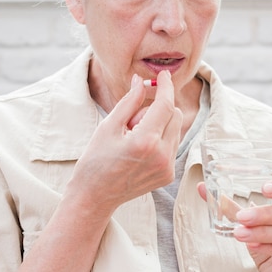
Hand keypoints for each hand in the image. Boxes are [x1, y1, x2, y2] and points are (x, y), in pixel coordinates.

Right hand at [66, 70, 182, 217]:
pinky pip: (173, 144)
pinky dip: (161, 138)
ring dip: (160, 123)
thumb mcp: (108, 126)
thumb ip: (129, 101)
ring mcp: (167, 167)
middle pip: (175, 114)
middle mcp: (161, 155)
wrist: (95, 196)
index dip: (166, 87)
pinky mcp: (169, 175)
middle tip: (132, 119)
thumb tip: (141, 81)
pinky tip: (140, 149)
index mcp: (145, 141)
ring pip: (176, 129)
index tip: (163, 75)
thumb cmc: (96, 160)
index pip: (165, 105)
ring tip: (134, 136)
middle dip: (158, 108)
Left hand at [197, 179, 271, 271]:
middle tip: (242, 217)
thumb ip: (230, 206)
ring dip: (262, 232)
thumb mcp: (250, 223)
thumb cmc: (268, 242)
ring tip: (240, 233)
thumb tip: (202, 188)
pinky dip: (271, 247)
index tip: (263, 188)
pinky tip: (253, 245)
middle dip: (263, 214)